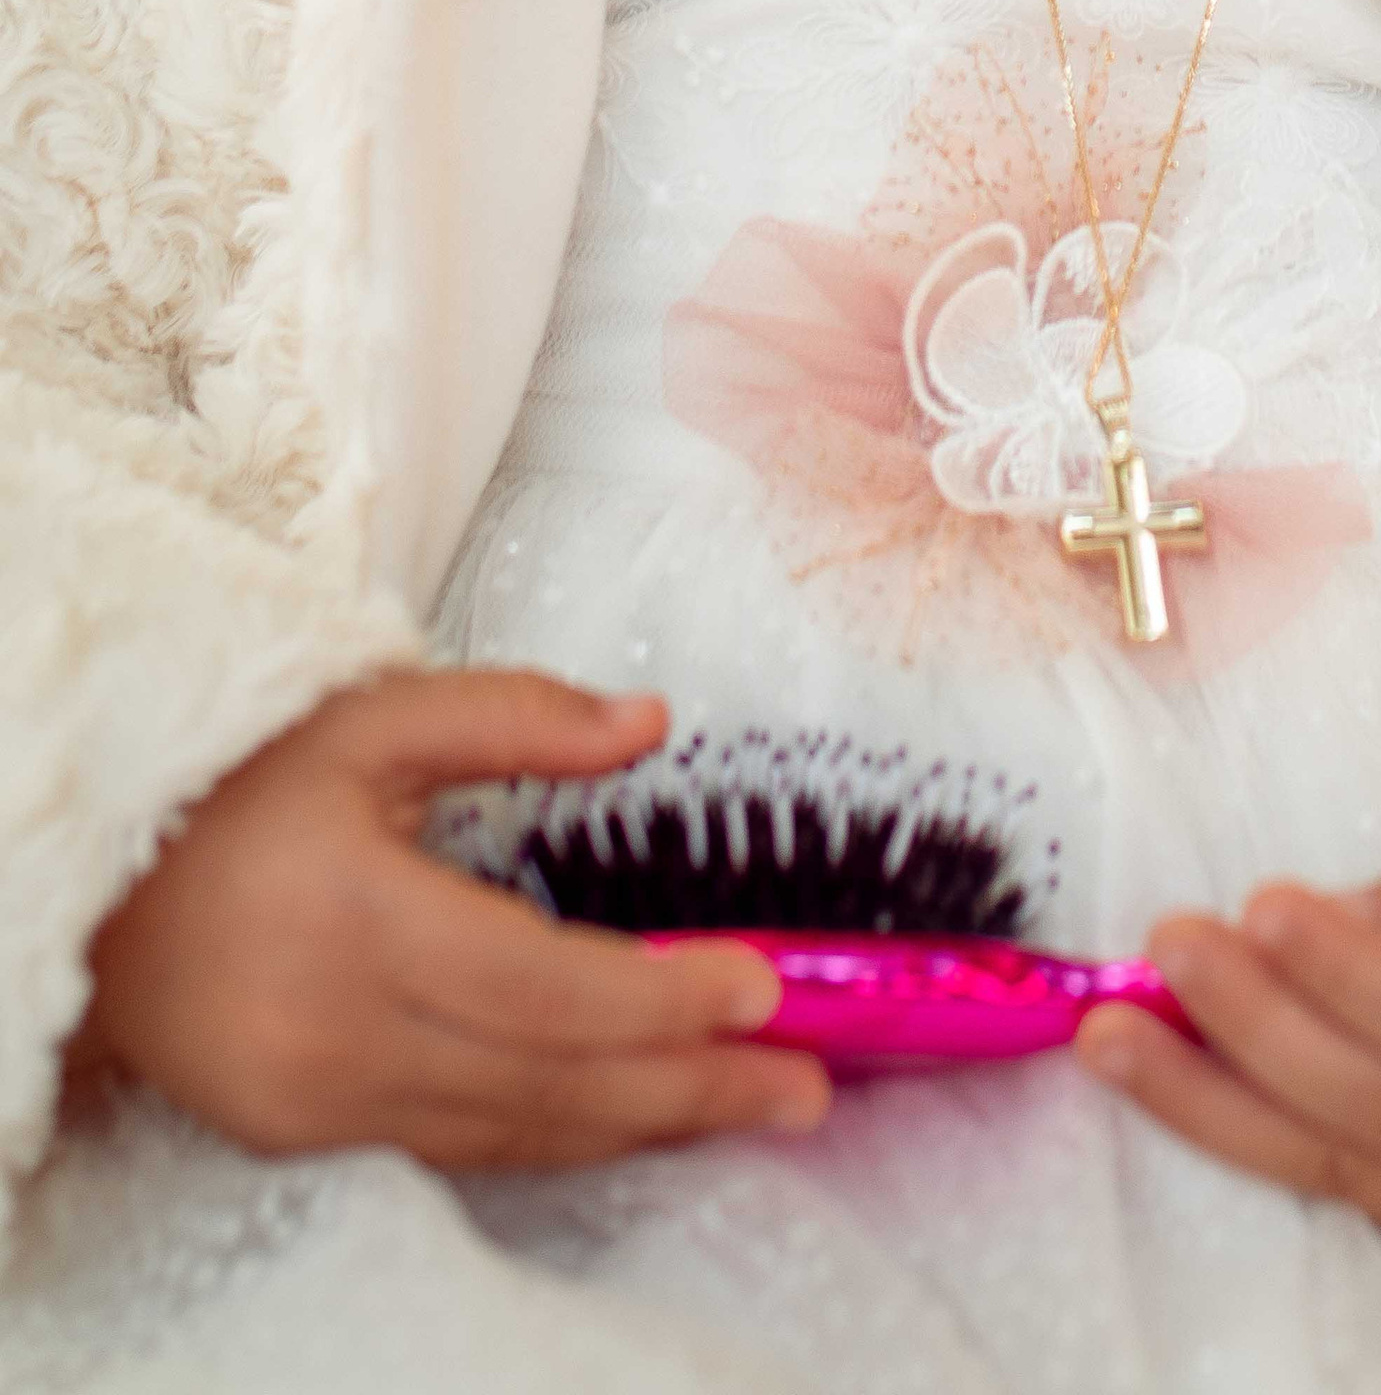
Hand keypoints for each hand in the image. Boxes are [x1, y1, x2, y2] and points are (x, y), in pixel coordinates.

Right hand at [76, 668, 829, 1167]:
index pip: (546, 987)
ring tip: (754, 1106)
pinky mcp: (307, 1135)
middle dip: (690, 1086)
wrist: (96, 894)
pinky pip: (462, 1143)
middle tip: (807, 1080)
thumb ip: (519, 715)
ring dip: (644, 1123)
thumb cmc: (238, 791)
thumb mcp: (375, 717)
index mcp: (363, 923)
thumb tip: (652, 721)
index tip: (765, 987)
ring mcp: (320, 1101)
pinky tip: (636, 1117)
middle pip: (549, 1079)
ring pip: (515, 1129)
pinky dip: (560, 1133)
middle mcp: (341, 1032)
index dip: (663, 1000)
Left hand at [1077, 843, 1380, 1274]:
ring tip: (1119, 1040)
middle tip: (1163, 953)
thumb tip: (1331, 914)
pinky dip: (1274, 1141)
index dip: (1348, 972)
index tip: (1256, 900)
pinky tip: (1197, 1088)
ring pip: (1356, 1174)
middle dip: (1255, 1033)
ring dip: (1221, 1107)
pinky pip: (1375, 1200)